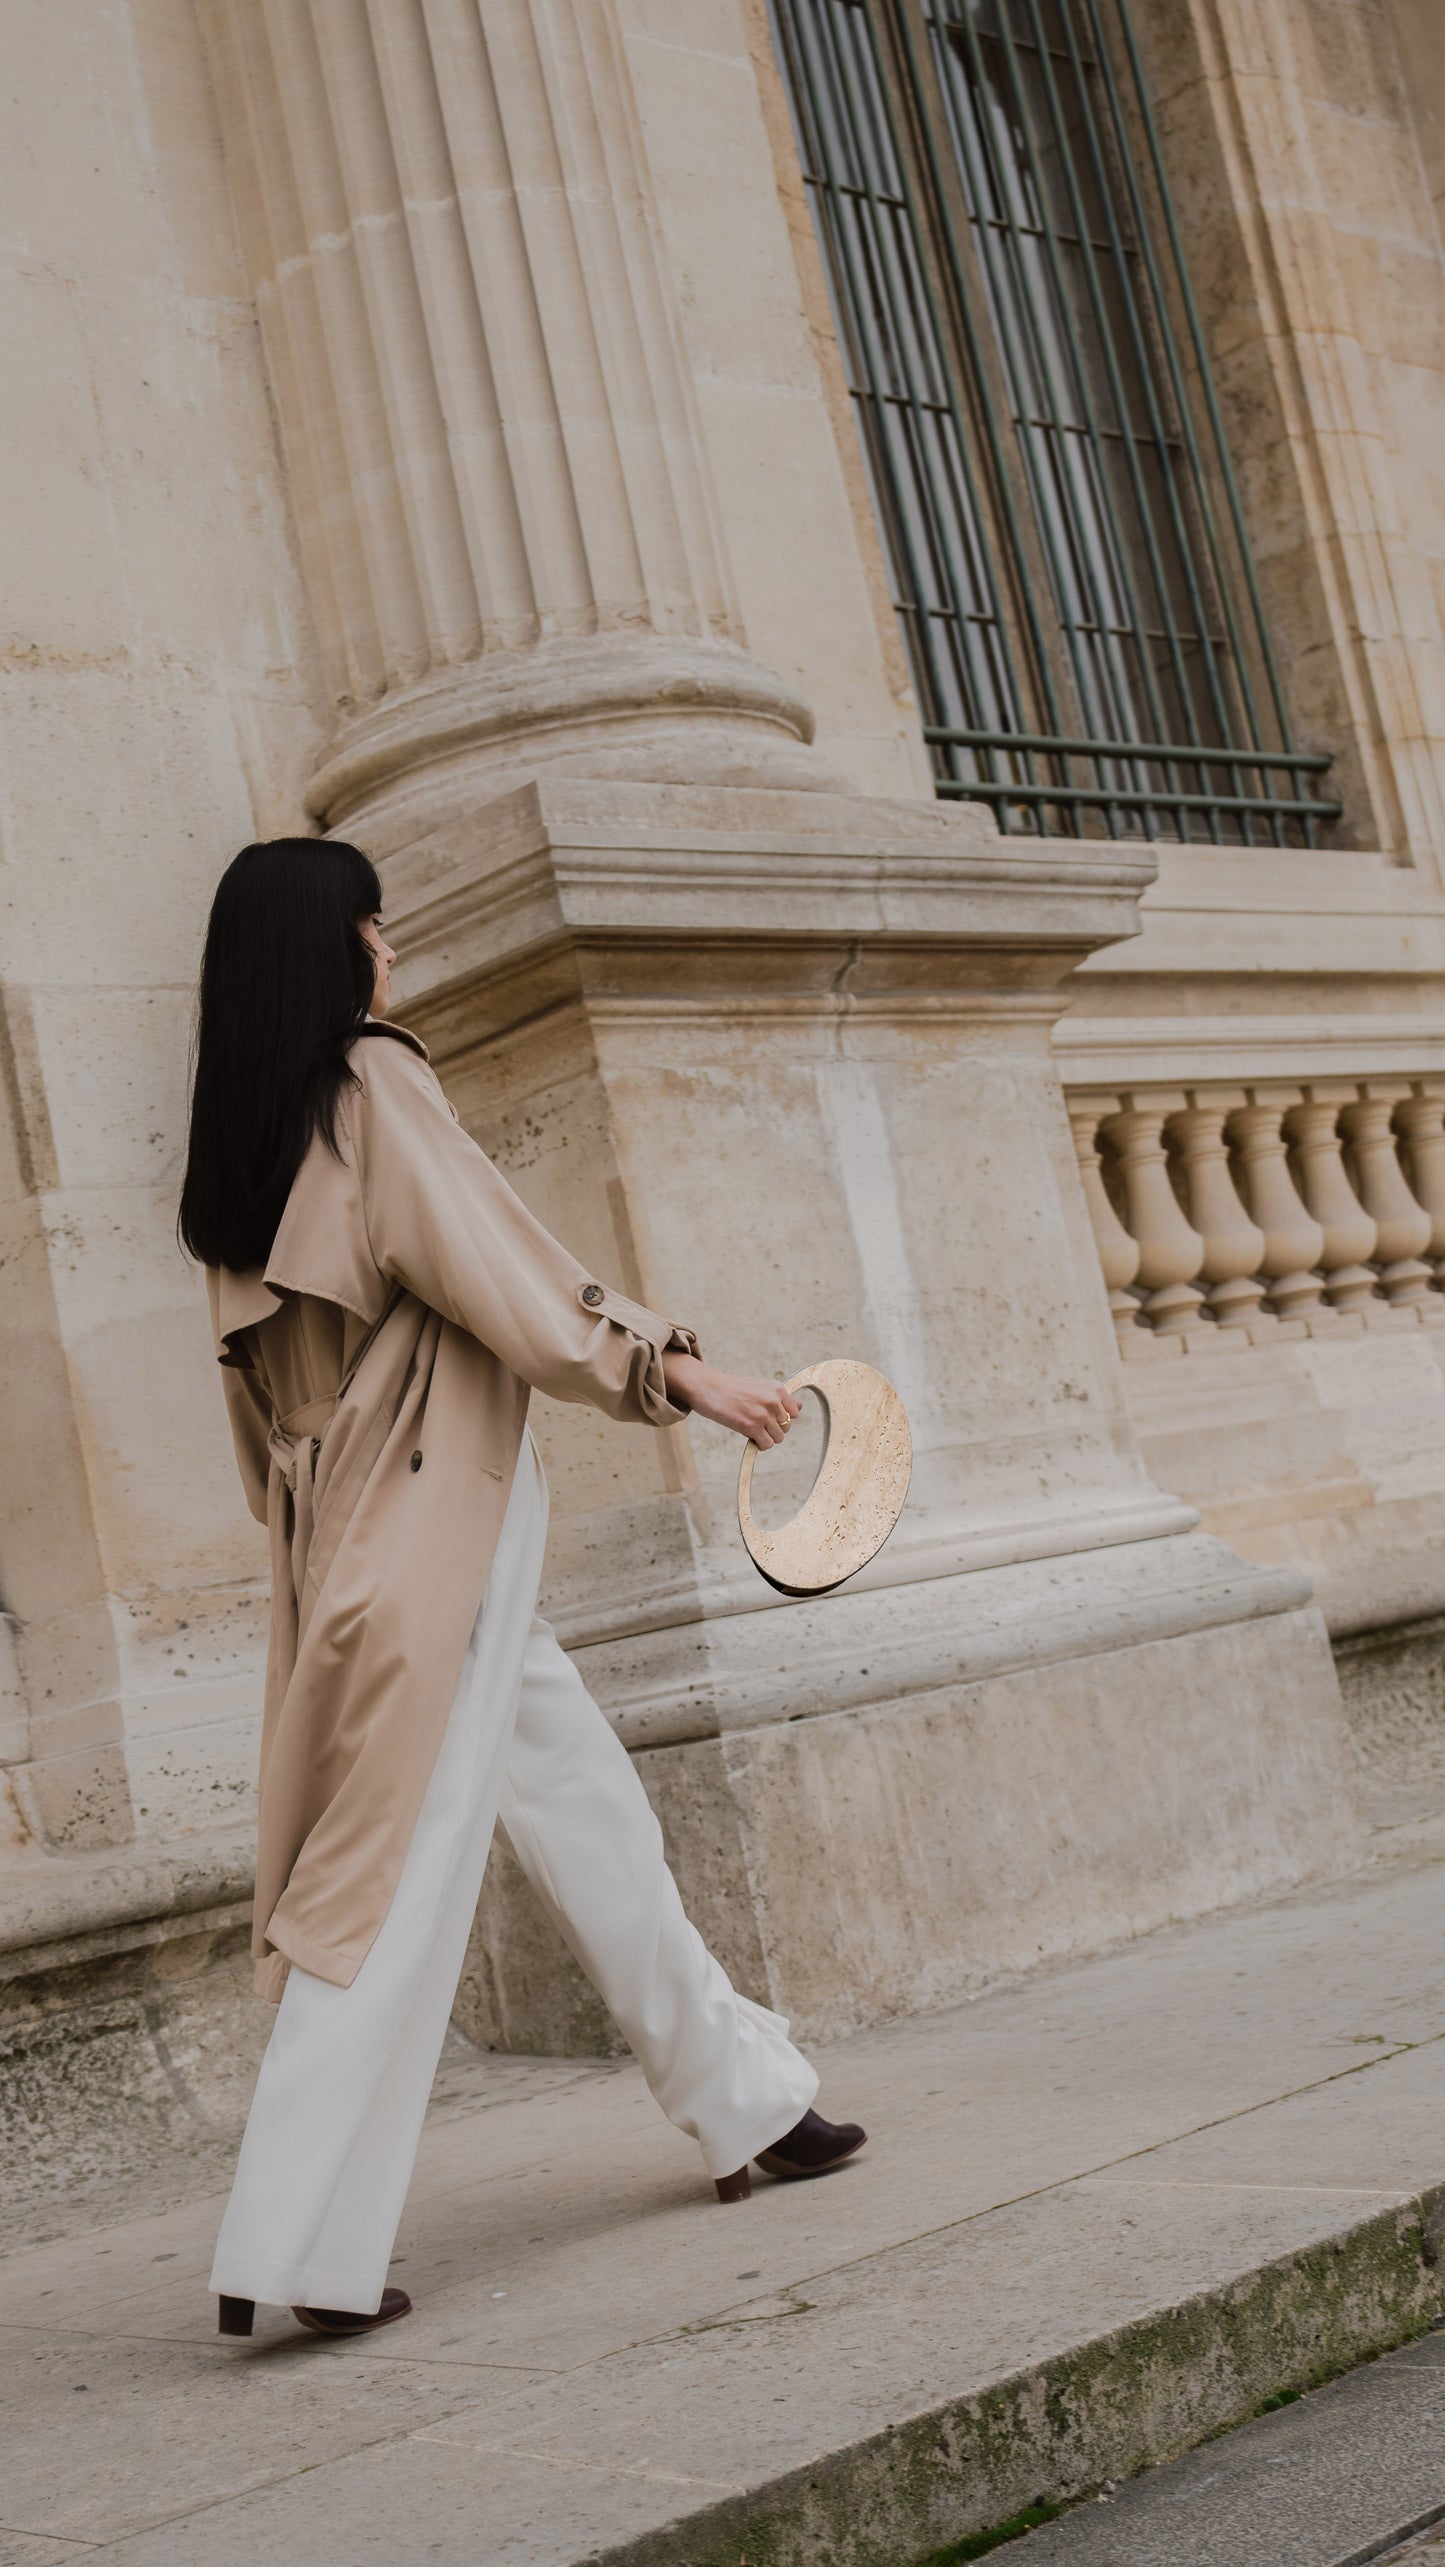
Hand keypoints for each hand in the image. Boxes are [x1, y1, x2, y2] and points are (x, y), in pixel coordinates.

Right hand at [662, 1353, 802, 1446]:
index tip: (768, 1416)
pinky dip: (760, 1444)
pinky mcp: (752, 1427)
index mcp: (777, 1388)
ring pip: (778, 1437)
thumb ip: (779, 1397)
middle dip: (773, 1428)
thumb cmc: (732, 1388)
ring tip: (752, 1428)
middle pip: (786, 1426)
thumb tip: (799, 1408)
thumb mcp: (760, 1386)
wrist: (708, 1387)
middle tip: (756, 1422)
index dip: (782, 1417)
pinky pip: (767, 1444)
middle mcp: (773, 1400)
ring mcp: (763, 1414)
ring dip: (766, 1437)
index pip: (794, 1412)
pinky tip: (749, 1435)